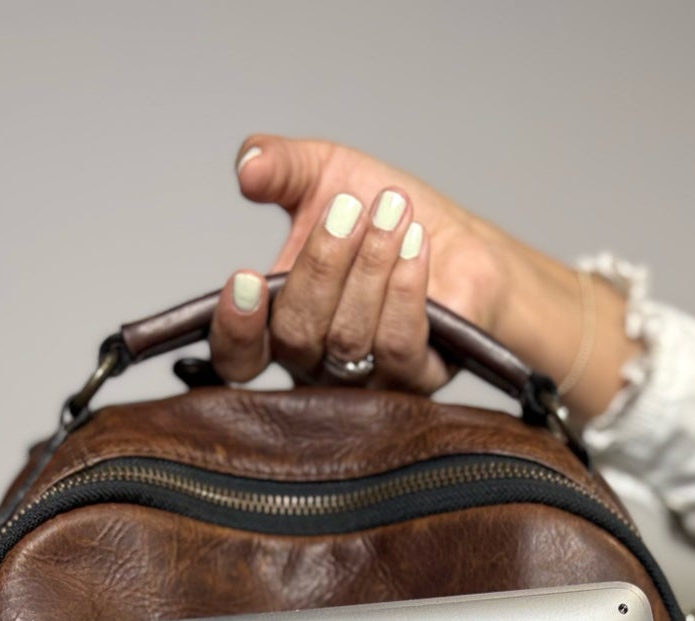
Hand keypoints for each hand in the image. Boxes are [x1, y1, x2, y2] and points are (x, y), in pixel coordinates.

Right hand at [209, 136, 637, 426]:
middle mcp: (315, 364)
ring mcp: (365, 379)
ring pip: (348, 338)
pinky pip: (398, 345)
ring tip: (393, 208)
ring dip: (370, 264)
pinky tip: (414, 243)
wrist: (460, 243)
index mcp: (278, 324)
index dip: (235, 328)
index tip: (245, 278)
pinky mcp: (416, 380)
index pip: (237, 356)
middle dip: (321, 264)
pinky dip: (404, 287)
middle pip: (295, 336)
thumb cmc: (384, 218)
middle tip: (348, 207)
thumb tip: (249, 166)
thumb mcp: (323, 173)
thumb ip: (278, 166)